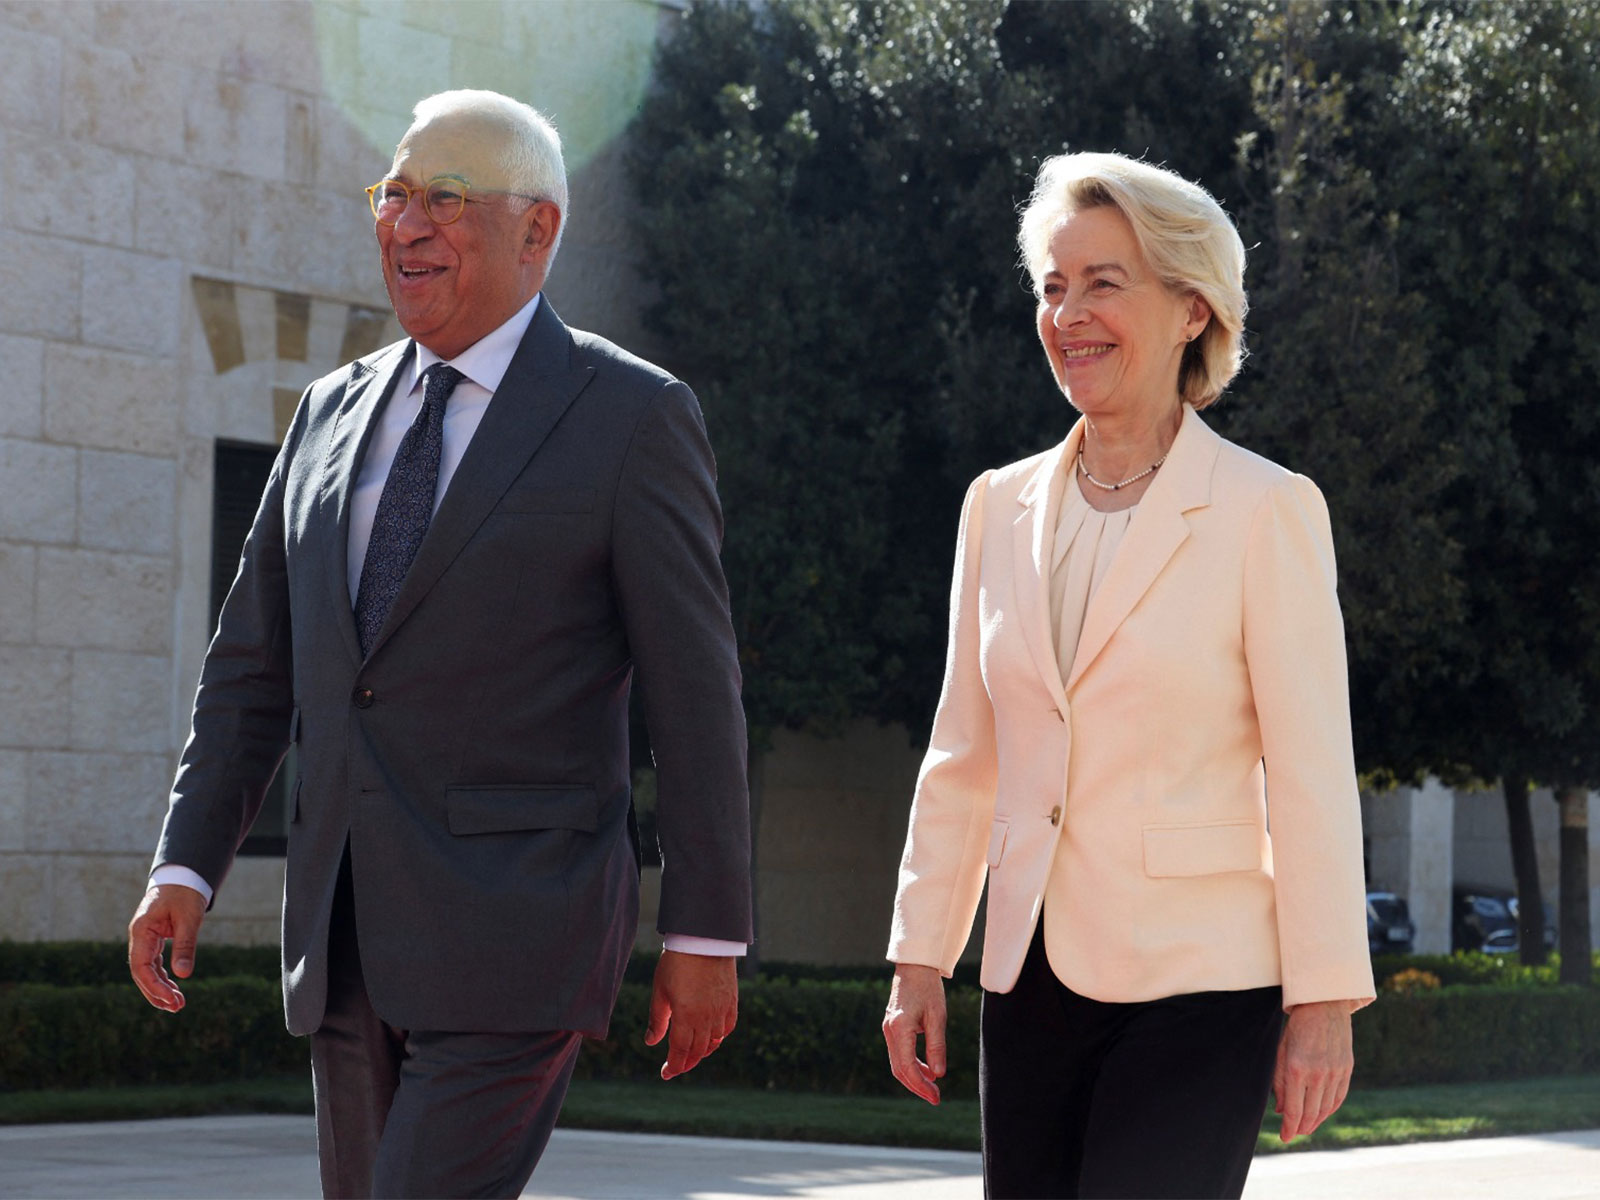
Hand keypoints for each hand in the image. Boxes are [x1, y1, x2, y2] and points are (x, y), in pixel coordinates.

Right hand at [127, 884, 207, 1012]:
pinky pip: (154, 965)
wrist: (183, 876)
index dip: (153, 986)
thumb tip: (183, 975)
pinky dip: (163, 978)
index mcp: (141, 931)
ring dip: (160, 988)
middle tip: (177, 1008)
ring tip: (178, 1004)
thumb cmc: (185, 893)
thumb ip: (185, 945)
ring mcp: (144, 940)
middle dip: (157, 993)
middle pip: (141, 973)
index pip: (140, 966)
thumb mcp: (189, 919)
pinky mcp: (153, 941)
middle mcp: (139, 937)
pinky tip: (174, 989)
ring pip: (147, 971)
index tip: (170, 999)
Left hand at [644, 950, 738, 1079]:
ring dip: (702, 1052)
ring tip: (692, 1054)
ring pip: (714, 1042)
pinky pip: (727, 1028)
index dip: (674, 1066)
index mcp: (686, 1017)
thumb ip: (657, 1020)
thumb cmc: (676, 963)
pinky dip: (719, 1037)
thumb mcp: (660, 991)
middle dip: (686, 1063)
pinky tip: (712, 1037)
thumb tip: (651, 1042)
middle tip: (676, 1068)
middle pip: (698, 1051)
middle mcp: (707, 1018)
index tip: (666, 1073)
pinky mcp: (732, 1001)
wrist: (704, 939)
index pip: (681, 1052)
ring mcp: (722, 1010)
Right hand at [883, 963, 945, 1104]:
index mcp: (899, 1028)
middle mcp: (889, 1031)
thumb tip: (938, 1074)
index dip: (921, 1085)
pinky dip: (911, 1065)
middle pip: (899, 1069)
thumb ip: (936, 1046)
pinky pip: (899, 1053)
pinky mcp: (891, 1027)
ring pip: (897, 1063)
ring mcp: (888, 1029)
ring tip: (933, 1087)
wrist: (915, 966)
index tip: (936, 1097)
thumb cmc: (928, 988)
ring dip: (914, 1077)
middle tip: (935, 1099)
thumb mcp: (937, 1017)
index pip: (907, 1066)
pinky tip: (927, 1070)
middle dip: (917, 1086)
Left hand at [1274, 999, 1353, 1141]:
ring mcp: (1335, 1073)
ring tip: (1306, 1126)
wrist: (1323, 1006)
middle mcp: (1318, 1074)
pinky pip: (1338, 1098)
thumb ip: (1279, 1082)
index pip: (1293, 1109)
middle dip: (1300, 1127)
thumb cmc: (1296, 1028)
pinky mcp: (1347, 1070)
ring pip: (1325, 1108)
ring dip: (1315, 1121)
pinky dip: (1329, 1109)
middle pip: (1310, 1113)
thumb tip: (1280, 1110)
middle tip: (1293, 1133)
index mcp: (1297, 1069)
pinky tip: (1322, 1113)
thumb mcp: (1280, 1052)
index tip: (1284, 1137)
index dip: (1289, 1127)